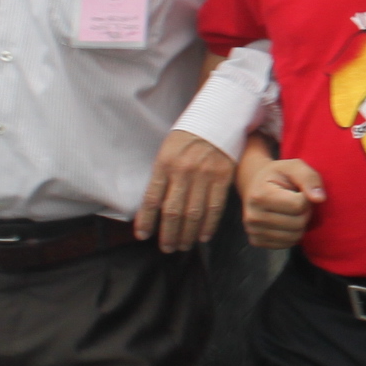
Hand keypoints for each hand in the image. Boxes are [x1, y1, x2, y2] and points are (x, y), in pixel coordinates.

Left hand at [134, 129, 237, 251]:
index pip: (152, 199)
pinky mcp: (223, 178)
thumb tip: (155, 205)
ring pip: (193, 214)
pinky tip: (203, 236)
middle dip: (168, 234)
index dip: (146, 221)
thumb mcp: (167, 150)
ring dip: (187, 234)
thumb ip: (161, 175)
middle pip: (173, 212)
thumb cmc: (188, 135)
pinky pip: (214, 207)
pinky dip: (209, 225)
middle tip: (166, 248)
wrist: (217, 118)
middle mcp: (183, 172)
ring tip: (183, 246)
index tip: (143, 236)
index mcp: (164, 164)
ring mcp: (205, 176)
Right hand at [239, 152, 325, 250]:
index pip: (298, 205)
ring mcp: (253, 231)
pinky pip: (287, 244)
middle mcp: (253, 216)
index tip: (299, 191)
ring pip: (295, 237)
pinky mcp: (256, 241)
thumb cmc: (278, 176)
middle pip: (298, 223)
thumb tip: (320, 199)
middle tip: (297, 201)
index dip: (307, 197)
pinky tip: (286, 221)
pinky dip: (293, 233)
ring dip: (301, 224)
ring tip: (292, 211)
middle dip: (305, 212)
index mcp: (260, 195)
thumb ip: (309, 178)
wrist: (255, 186)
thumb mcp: (294, 166)